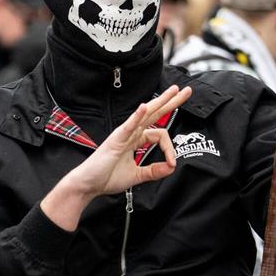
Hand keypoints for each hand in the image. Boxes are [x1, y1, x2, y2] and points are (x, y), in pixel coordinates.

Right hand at [41, 86, 192, 230]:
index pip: (159, 135)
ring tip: (173, 91)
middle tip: (186, 91)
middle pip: (155, 113)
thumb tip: (171, 167)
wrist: (89, 184)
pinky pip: (129, 125)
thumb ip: (154, 171)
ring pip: (146, 114)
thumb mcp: (137, 176)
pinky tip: (144, 107)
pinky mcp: (116, 139)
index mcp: (134, 140)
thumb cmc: (106, 178)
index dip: (170, 148)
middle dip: (171, 101)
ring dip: (160, 101)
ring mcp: (123, 134)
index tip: (171, 163)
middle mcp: (130, 133)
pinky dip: (136, 116)